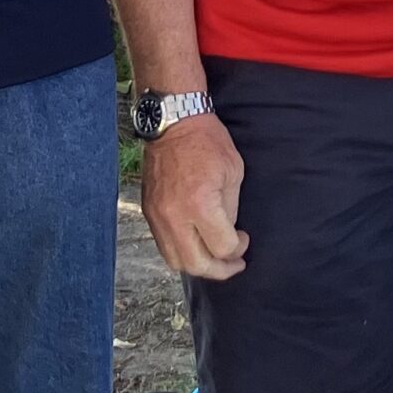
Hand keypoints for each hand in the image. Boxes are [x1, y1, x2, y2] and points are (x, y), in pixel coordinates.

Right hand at [142, 113, 248, 280]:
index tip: (243, 239)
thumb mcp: (233, 172)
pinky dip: (181, 252)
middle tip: (234, 264)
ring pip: (176, 261)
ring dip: (198, 265)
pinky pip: (163, 246)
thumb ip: (230, 210)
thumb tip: (229, 235)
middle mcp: (175, 216)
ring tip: (214, 258)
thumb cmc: (207, 142)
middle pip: (197, 264)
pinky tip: (195, 245)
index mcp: (200, 204)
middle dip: (220, 270)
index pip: (221, 248)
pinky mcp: (148, 213)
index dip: (238, 250)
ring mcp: (157, 216)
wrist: (173, 123)